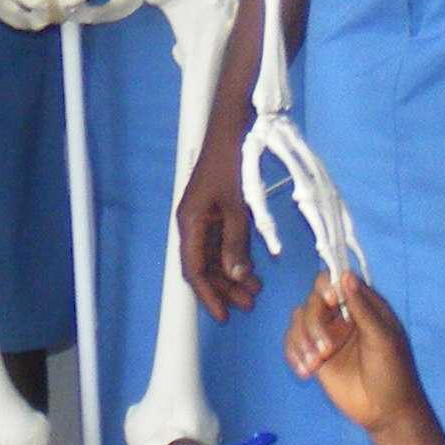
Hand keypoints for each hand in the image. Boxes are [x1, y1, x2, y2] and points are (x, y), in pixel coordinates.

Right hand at [177, 110, 261, 318]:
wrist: (232, 128)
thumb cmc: (230, 163)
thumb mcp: (236, 206)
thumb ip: (236, 242)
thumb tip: (236, 275)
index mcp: (189, 223)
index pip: (194, 270)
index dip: (208, 295)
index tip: (223, 316)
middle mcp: (193, 224)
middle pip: (205, 266)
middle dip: (225, 287)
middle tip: (248, 305)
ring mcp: (205, 217)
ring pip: (216, 256)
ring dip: (233, 274)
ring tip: (255, 291)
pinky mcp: (218, 210)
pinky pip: (224, 241)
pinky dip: (237, 256)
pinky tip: (252, 268)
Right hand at [283, 272, 423, 432]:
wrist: (385, 413)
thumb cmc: (392, 372)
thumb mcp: (382, 339)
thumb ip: (363, 308)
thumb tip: (346, 275)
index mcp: (364, 306)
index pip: (338, 281)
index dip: (328, 286)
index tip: (330, 302)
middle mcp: (342, 316)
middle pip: (313, 300)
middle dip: (314, 323)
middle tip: (325, 350)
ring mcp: (327, 335)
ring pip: (299, 320)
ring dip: (301, 341)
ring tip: (314, 365)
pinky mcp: (314, 355)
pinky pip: (292, 342)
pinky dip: (293, 354)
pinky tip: (305, 372)